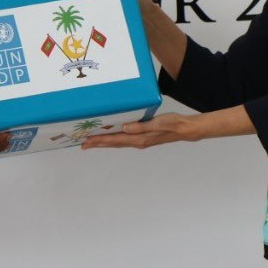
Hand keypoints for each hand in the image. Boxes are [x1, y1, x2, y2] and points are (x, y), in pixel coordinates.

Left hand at [80, 113, 196, 149]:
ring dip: (105, 142)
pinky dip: (114, 138)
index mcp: (139, 138)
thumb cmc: (173, 124)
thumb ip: (141, 126)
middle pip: (113, 143)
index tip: (87, 142)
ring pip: (118, 142)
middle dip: (98, 143)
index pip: (115, 140)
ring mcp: (140, 140)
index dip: (100, 141)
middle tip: (83, 144)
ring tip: (92, 141)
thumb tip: (125, 128)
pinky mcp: (143, 137)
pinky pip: (124, 139)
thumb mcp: (158, 123)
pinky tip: (111, 135)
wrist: (185, 129)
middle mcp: (138, 141)